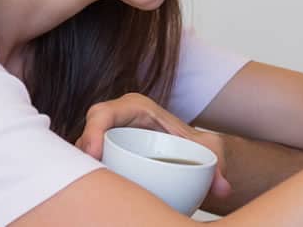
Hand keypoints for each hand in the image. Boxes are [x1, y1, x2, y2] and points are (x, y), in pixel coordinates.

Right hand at [74, 93, 232, 198]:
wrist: (191, 153)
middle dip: (80, 154)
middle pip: (86, 132)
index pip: (105, 113)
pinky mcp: (103, 154)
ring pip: (80, 150)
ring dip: (79, 169)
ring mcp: (106, 138)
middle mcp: (115, 120)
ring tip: (84, 191)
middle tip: (86, 179)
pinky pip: (85, 164)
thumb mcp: (209, 149)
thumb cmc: (194, 144)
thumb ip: (218, 163)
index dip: (93, 131)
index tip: (93, 153)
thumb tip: (223, 188)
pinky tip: (87, 196)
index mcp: (135, 108)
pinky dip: (84, 176)